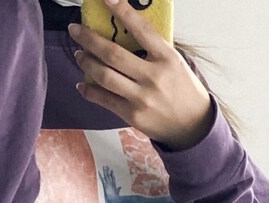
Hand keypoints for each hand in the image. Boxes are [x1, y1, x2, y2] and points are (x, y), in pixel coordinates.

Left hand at [69, 0, 214, 149]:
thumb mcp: (174, 62)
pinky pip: (105, 100)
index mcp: (166, 58)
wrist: (192, 125)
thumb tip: (123, 31)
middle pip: (113, 54)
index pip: (141, 29)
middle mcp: (153, 76)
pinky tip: (82, 84)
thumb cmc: (182, 89)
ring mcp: (142, 98)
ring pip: (105, 76)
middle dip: (89, 39)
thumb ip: (152, 49)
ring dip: (87, 63)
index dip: (122, 11)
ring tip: (79, 55)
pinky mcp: (133, 115)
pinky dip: (89, 91)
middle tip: (76, 30)